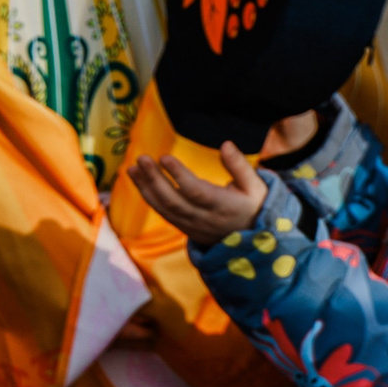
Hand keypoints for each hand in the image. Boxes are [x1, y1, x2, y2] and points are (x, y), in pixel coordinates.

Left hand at [127, 144, 269, 246]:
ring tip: (132, 168)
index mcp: (222, 206)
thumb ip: (239, 166)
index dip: (179, 175)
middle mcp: (203, 218)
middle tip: (141, 159)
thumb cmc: (253, 206)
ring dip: (145, 188)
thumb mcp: (256, 187)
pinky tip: (139, 181)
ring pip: (164, 208)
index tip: (164, 157)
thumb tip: (226, 144)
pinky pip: (163, 213)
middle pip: (173, 201)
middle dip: (154, 180)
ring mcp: (191, 225)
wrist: (253, 242)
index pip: (196, 191)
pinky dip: (148, 197)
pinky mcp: (184, 228)